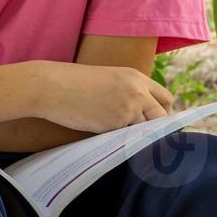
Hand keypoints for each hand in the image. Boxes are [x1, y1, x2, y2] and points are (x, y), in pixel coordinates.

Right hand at [35, 61, 174, 132]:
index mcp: (136, 77)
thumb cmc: (72, 83)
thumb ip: (127, 93)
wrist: (51, 86)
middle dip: (157, 128)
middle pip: (162, 116)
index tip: (157, 122)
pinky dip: (118, 139)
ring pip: (144, 130)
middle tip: (145, 137)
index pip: (165, 98)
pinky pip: (125, 137)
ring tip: (117, 133)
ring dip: (135, 135)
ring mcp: (128, 109)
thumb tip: (139, 115)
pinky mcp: (116, 124)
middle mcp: (137, 92)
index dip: (164, 112)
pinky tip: (103, 133)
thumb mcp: (107, 80)